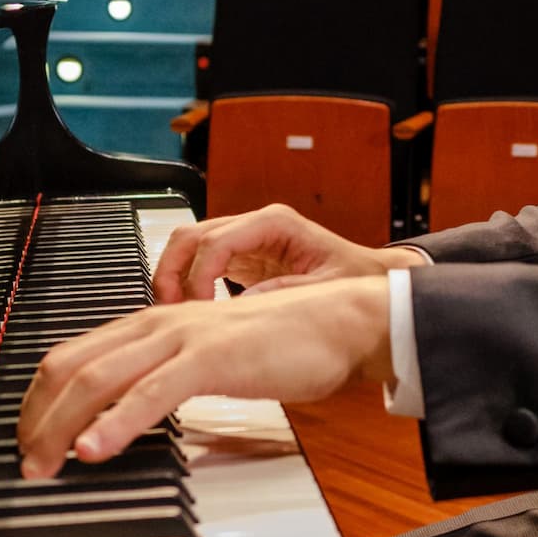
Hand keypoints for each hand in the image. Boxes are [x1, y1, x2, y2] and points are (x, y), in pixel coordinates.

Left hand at [16, 275, 391, 478]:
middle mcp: (160, 322)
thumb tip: (137, 407)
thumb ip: (171, 373)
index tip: (32, 435)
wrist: (339, 319)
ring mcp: (183, 336)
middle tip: (26, 461)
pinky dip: (115, 422)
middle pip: (73, 366)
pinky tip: (94, 448)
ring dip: (62, 425)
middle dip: (37, 418)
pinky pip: (151, 393)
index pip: (76, 355)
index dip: (42, 398)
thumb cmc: (287, 340)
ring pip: (100, 378)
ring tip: (45, 464)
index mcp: (157, 321)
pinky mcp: (210, 357)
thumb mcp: (211, 356)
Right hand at [153, 203, 425, 302]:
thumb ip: (284, 294)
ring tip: (173, 313)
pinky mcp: (244, 258)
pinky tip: (190, 313)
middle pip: (193, 235)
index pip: (218, 241)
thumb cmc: (353, 279)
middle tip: (168, 308)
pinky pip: (203, 264)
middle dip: (173, 270)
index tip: (198, 307)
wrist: (369, 279)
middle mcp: (256, 226)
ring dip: (175, 276)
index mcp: (275, 223)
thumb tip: (241, 307)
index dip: (201, 275)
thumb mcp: (323, 290)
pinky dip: (189, 284)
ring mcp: (247, 240)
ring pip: (191, 246)